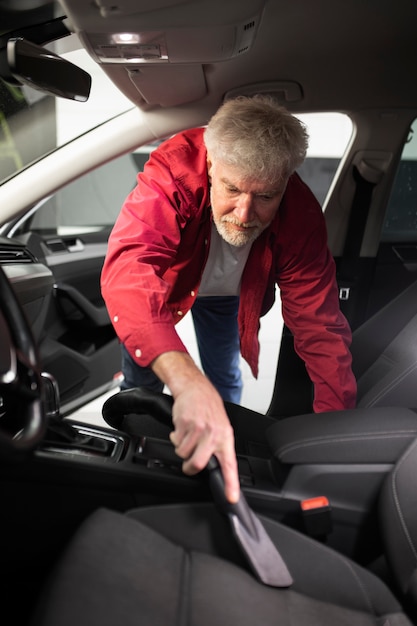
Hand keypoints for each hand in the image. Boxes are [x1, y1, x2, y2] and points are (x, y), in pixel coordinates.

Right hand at [152, 351, 239, 502]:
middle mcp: (213, 434)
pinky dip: (176, 437)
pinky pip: (176, 441)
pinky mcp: (185, 424)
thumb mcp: (220, 426)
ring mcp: (198, 429)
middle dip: (190, 467)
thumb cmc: (208, 408)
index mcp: (225, 437)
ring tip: (188, 435)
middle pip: (198, 464)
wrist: (195, 388)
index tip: (231, 497)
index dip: (231, 484)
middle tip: (189, 463)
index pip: (230, 465)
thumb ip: (217, 446)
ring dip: (182, 447)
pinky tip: (183, 427)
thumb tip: (216, 466)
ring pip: (183, 453)